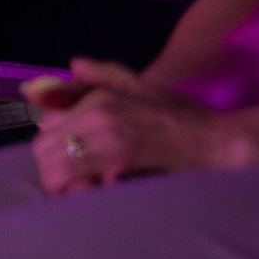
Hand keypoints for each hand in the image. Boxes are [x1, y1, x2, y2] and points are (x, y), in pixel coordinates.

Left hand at [29, 59, 245, 192]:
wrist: (215, 140)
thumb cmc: (181, 117)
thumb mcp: (139, 87)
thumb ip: (102, 76)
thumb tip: (74, 63)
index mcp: (97, 98)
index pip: (46, 126)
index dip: (51, 149)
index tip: (66, 163)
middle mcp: (96, 114)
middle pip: (43, 148)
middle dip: (49, 169)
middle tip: (69, 184)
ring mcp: (108, 137)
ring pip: (54, 166)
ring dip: (59, 183)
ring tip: (79, 193)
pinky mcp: (121, 160)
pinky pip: (77, 178)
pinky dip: (76, 190)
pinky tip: (93, 195)